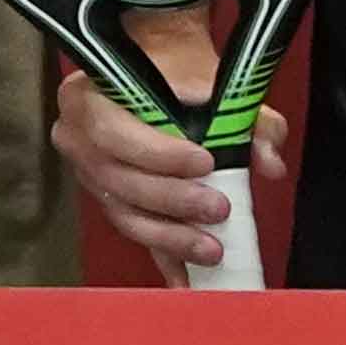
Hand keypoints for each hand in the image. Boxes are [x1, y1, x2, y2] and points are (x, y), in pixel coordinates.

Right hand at [51, 67, 291, 276]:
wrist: (157, 62)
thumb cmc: (176, 69)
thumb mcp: (209, 78)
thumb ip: (245, 115)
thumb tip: (269, 161)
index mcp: (87, 98)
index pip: (114, 133)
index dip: (158, 154)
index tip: (206, 162)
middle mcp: (76, 139)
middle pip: (120, 182)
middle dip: (172, 202)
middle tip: (218, 209)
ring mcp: (89, 175)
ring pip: (126, 215)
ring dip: (170, 237)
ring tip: (212, 251)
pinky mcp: (109, 202)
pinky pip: (137, 232)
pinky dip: (164, 258)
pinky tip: (187, 283)